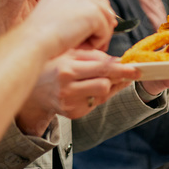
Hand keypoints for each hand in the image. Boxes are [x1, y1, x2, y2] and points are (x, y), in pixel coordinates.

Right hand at [16, 50, 138, 132]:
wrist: (31, 88)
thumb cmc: (53, 64)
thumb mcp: (69, 54)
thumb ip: (94, 56)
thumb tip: (119, 61)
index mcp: (67, 70)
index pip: (100, 69)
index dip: (121, 69)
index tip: (136, 69)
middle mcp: (68, 89)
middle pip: (104, 85)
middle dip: (117, 77)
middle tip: (125, 71)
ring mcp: (70, 104)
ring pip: (103, 95)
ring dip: (107, 86)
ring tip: (101, 77)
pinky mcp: (72, 114)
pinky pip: (95, 103)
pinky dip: (96, 94)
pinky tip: (88, 88)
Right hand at [20, 0, 115, 56]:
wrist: (33, 40)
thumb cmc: (40, 34)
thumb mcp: (57, 15)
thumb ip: (76, 12)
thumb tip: (106, 19)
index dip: (93, 17)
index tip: (87, 32)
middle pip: (103, 6)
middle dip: (101, 26)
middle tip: (94, 43)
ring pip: (106, 18)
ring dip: (100, 35)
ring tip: (85, 47)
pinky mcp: (94, 12)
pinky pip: (105, 30)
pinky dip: (97, 42)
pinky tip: (81, 46)